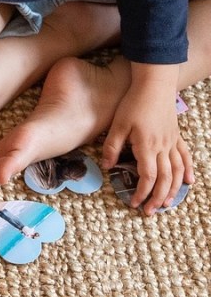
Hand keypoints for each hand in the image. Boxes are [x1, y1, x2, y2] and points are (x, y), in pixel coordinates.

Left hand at [101, 64, 193, 214]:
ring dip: (173, 190)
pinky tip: (189, 181)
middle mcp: (163, 148)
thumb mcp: (118, 125)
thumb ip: (112, 147)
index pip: (147, 177)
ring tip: (167, 204)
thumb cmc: (134, 103)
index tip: (134, 203)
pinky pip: (185, 157)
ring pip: (177, 172)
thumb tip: (107, 167)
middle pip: (164, 180)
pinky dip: (188, 170)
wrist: (154, 85)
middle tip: (149, 211)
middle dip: (157, 198)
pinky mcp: (176, 136)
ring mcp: (172, 142)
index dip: (141, 193)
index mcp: (147, 147)